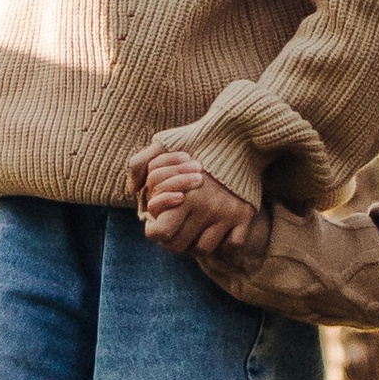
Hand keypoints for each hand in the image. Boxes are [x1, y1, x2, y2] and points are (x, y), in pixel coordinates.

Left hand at [131, 144, 265, 260]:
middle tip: (173, 225)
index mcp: (184, 194)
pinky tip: (216, 229)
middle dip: (170, 238)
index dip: (153, 228)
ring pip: (204, 249)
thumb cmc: (197, 136)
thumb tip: (133, 190)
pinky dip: (223, 243)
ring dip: (194, 242)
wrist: (240, 131)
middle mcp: (206, 208)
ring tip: (192, 227)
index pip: (160, 233)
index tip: (156, 218)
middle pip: (179, 246)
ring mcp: (228, 214)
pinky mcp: (245, 215)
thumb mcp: (163, 143)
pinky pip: (232, 245)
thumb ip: (139, 164)